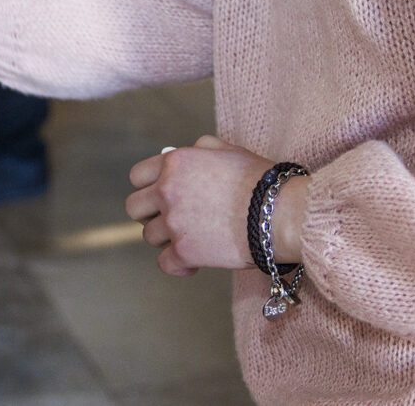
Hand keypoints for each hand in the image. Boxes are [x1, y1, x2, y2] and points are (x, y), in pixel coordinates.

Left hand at [126, 137, 305, 277]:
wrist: (280, 213)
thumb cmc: (260, 181)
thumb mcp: (228, 150)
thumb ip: (201, 149)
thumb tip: (190, 152)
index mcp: (174, 163)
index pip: (138, 176)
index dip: (148, 187)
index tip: (159, 196)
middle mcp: (167, 191)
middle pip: (135, 208)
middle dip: (150, 214)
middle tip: (170, 219)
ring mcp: (174, 223)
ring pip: (149, 236)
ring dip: (167, 239)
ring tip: (191, 238)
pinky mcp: (185, 251)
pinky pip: (165, 263)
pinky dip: (178, 265)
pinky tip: (193, 263)